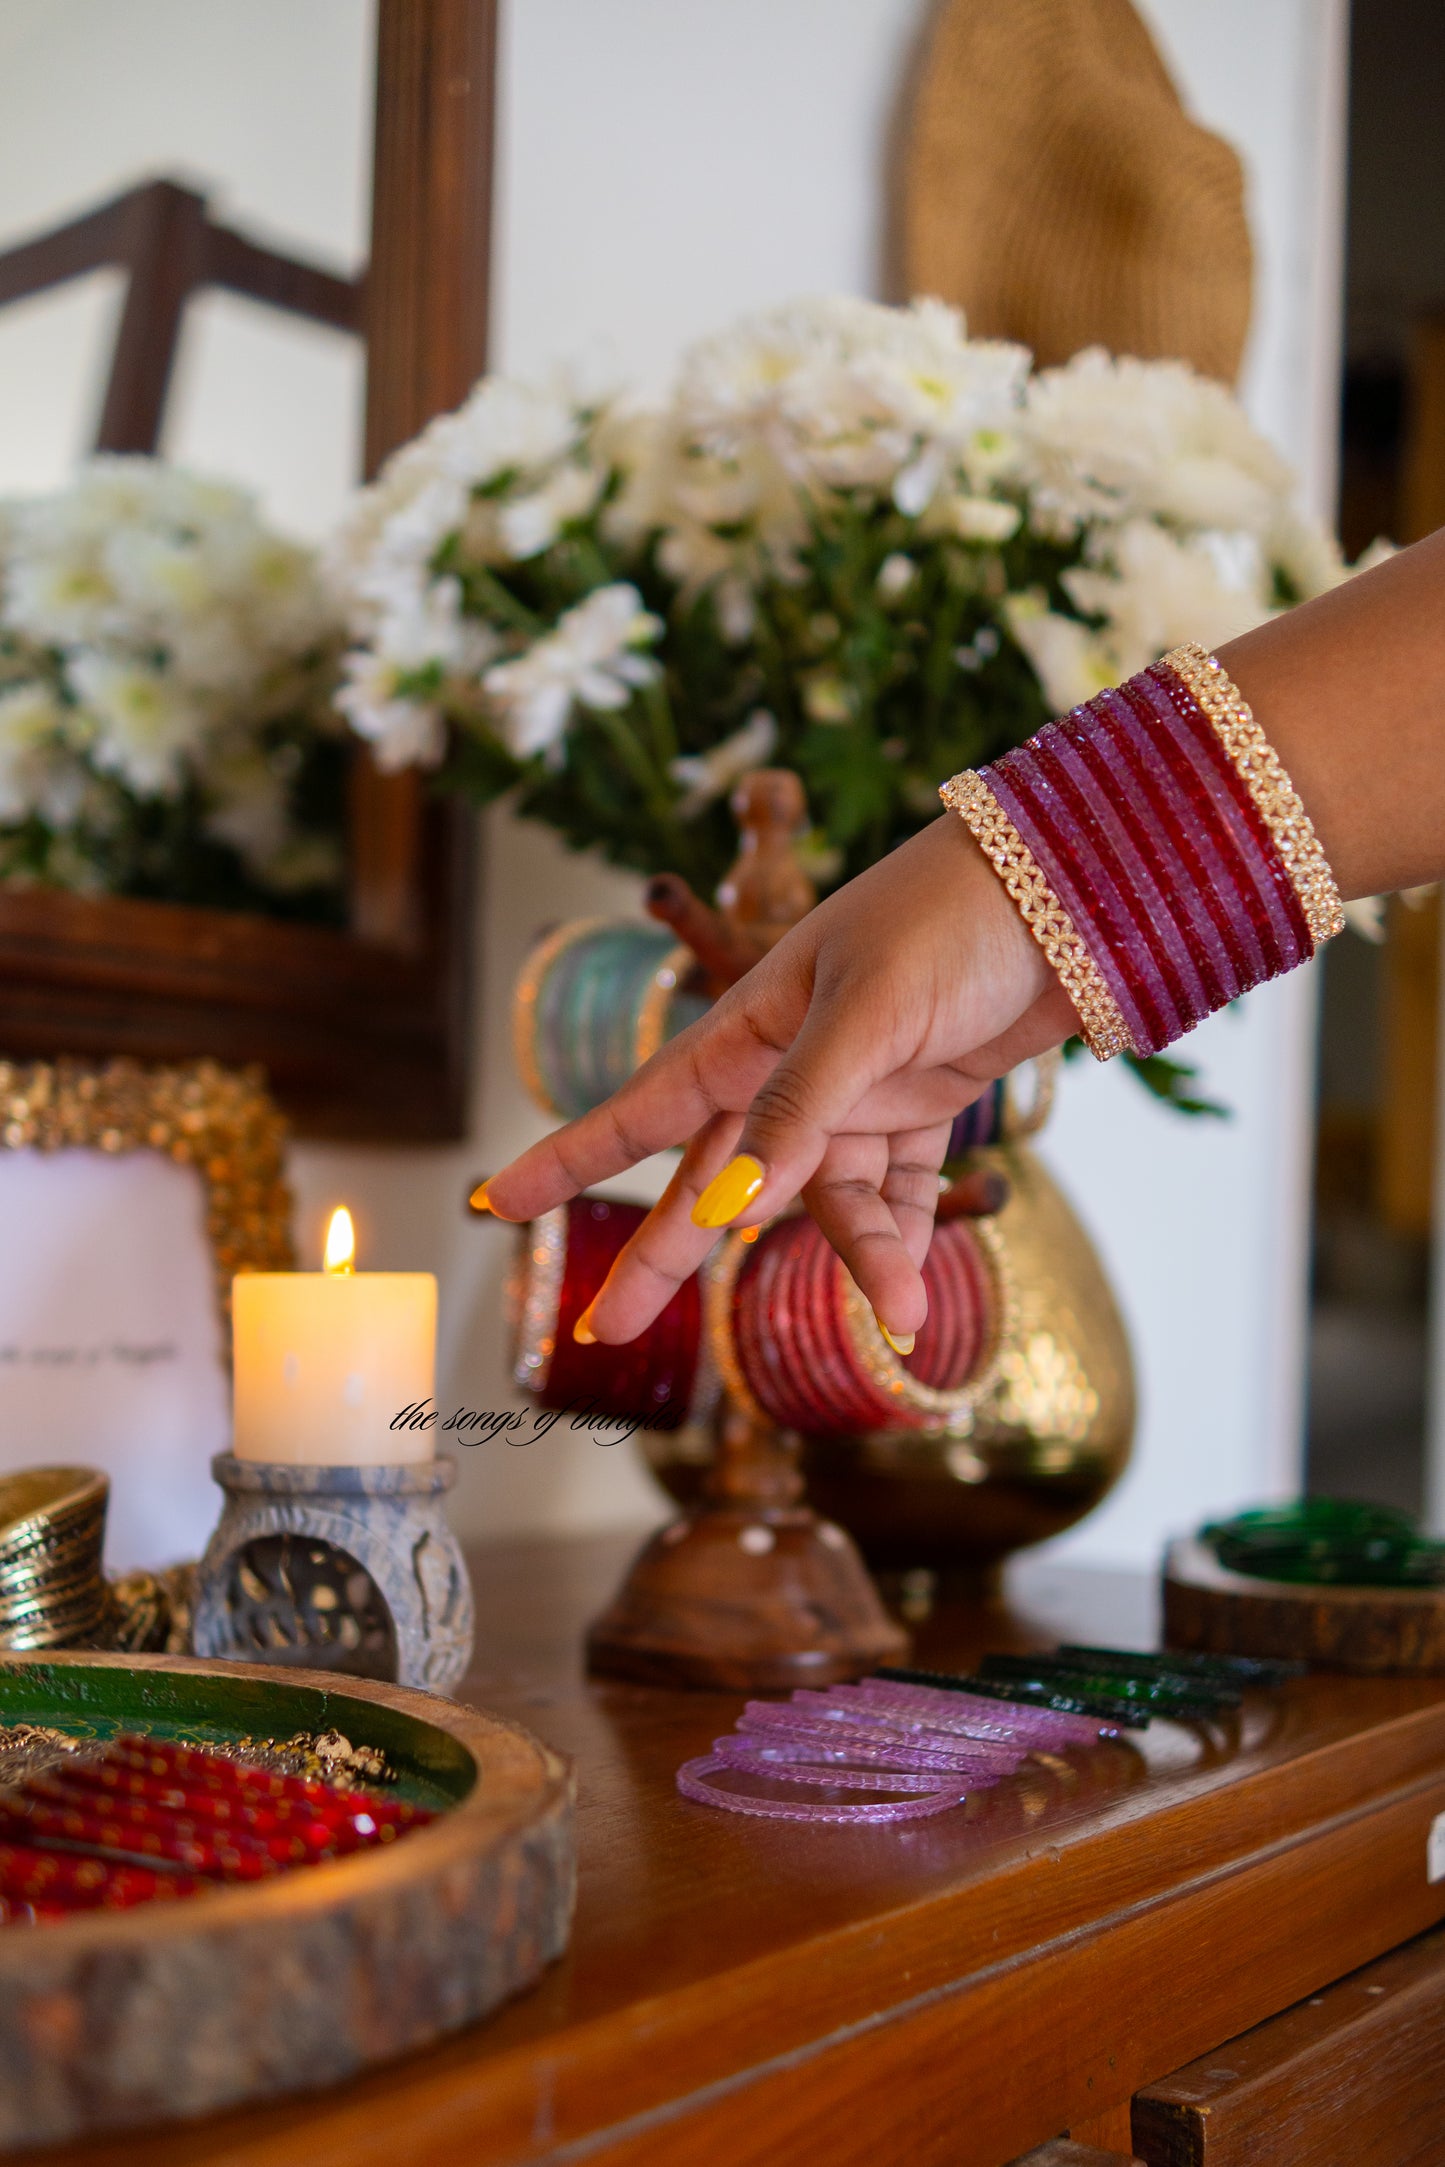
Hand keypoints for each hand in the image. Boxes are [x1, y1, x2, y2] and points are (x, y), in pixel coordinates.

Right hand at [480, 815, 1077, 1343]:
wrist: (1069, 891)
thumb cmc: (947, 921)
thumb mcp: (865, 1010)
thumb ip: (799, 1109)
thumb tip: (731, 1210)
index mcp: (749, 1026)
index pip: (642, 1107)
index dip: (569, 1157)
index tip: (494, 1202)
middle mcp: (789, 1068)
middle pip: (714, 1180)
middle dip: (667, 1253)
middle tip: (610, 1329)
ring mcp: (855, 1093)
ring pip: (826, 1201)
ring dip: (858, 1257)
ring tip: (903, 1313)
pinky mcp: (920, 1109)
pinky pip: (895, 1195)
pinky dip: (905, 1242)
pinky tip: (915, 1295)